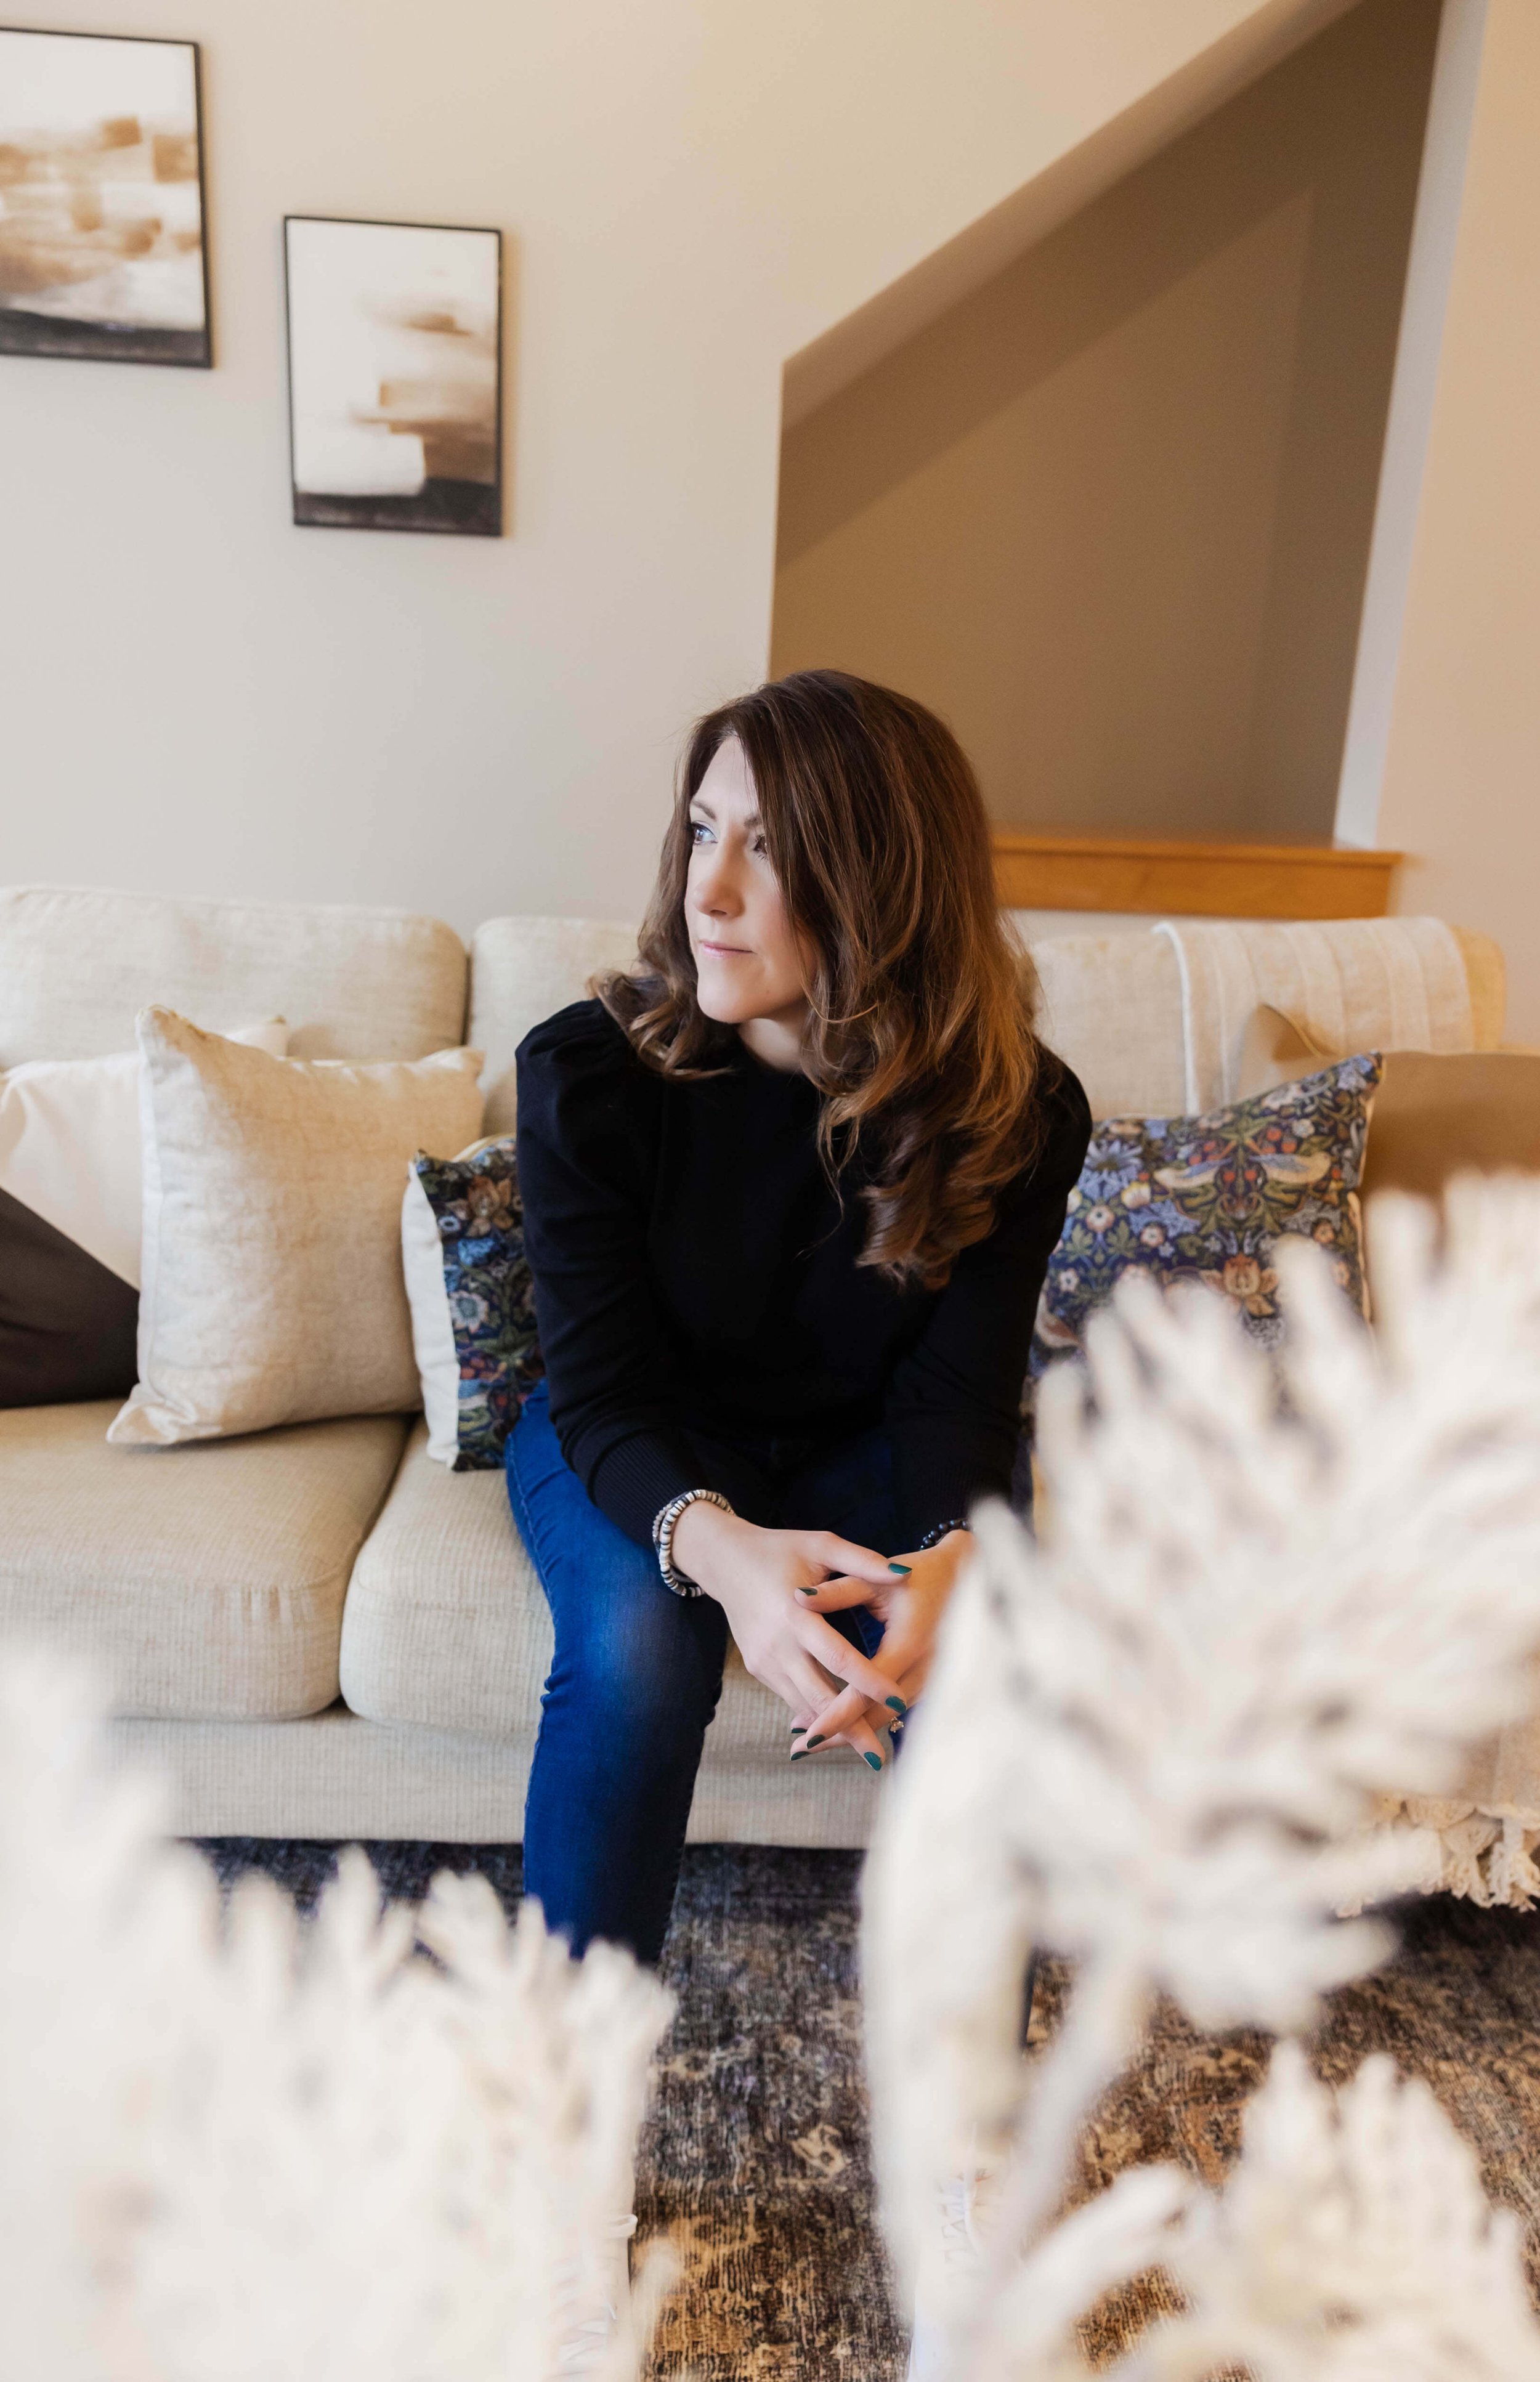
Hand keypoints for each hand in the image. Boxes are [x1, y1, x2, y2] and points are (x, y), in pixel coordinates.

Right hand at [671, 1502, 907, 1768]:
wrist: (724, 1560)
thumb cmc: (780, 1548)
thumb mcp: (820, 1544)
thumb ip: (862, 1561)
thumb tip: (906, 1571)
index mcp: (796, 1614)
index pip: (839, 1658)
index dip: (870, 1683)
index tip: (901, 1702)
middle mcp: (777, 1645)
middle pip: (819, 1697)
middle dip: (851, 1728)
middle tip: (882, 1756)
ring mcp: (764, 1661)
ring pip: (803, 1706)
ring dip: (834, 1730)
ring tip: (869, 1750)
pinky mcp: (758, 1668)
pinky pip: (791, 1697)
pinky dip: (815, 1716)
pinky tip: (839, 1732)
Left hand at [793, 1529, 971, 1762]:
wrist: (971, 1577)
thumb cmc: (921, 1574)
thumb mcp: (878, 1578)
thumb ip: (838, 1590)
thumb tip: (797, 1596)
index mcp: (909, 1643)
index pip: (866, 1691)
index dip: (836, 1715)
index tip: (807, 1734)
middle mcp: (926, 1668)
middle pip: (877, 1715)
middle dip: (839, 1734)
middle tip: (799, 1748)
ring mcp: (935, 1679)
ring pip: (889, 1716)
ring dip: (854, 1729)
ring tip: (813, 1739)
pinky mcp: (935, 1682)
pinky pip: (900, 1708)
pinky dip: (872, 1716)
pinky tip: (846, 1723)